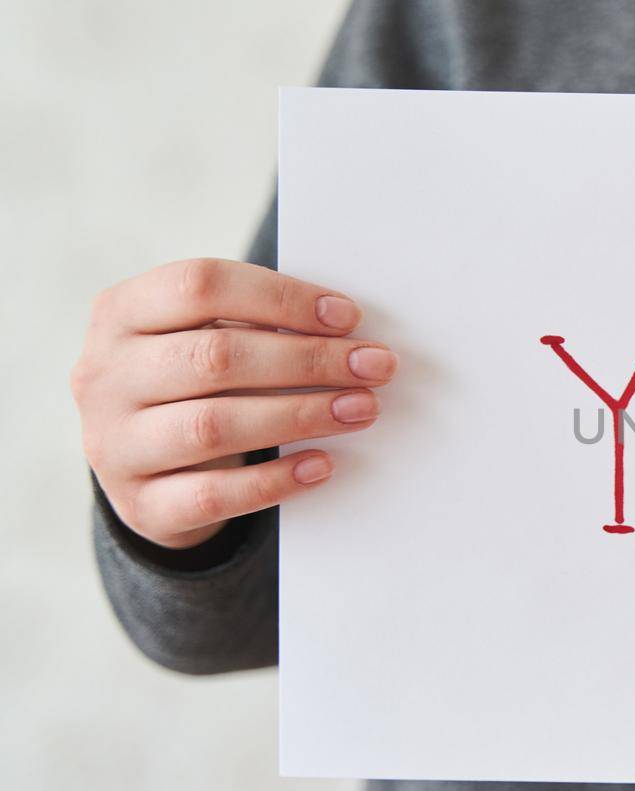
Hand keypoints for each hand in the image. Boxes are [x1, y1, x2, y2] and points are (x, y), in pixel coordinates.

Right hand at [70, 259, 395, 548]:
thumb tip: (347, 330)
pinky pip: (214, 495)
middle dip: (308, 359)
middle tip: (374, 366)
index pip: (199, 286)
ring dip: (301, 415)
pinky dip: (276, 480)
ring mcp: (114, 445)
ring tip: (361, 409)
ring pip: (213, 426)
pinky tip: (323, 465)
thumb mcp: (202, 340)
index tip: (347, 317)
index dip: (281, 297)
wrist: (146, 471)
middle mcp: (104, 377)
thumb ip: (255, 324)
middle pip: (215, 356)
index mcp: (120, 314)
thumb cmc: (193, 386)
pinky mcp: (141, 505)